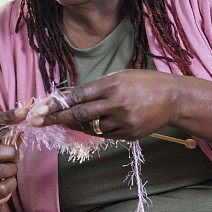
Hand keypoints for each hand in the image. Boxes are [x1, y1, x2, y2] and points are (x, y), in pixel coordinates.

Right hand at [0, 108, 26, 208]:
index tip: (24, 112)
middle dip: (8, 153)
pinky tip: (7, 182)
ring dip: (11, 170)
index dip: (7, 117)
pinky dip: (10, 185)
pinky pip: (1, 188)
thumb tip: (24, 121)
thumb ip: (8, 136)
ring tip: (11, 170)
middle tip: (16, 156)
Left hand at [28, 69, 178, 140]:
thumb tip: (71, 96)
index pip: (78, 95)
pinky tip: (91, 124)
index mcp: (112, 85)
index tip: (42, 108)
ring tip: (64, 121)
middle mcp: (116, 103)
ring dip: (75, 125)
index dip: (58, 102)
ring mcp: (123, 121)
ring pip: (91, 127)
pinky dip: (95, 129)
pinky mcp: (130, 134)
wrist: (173, 98)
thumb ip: (96, 87)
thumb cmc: (143, 83)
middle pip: (80, 114)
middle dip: (56, 118)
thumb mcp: (119, 76)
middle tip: (38, 122)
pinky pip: (105, 134)